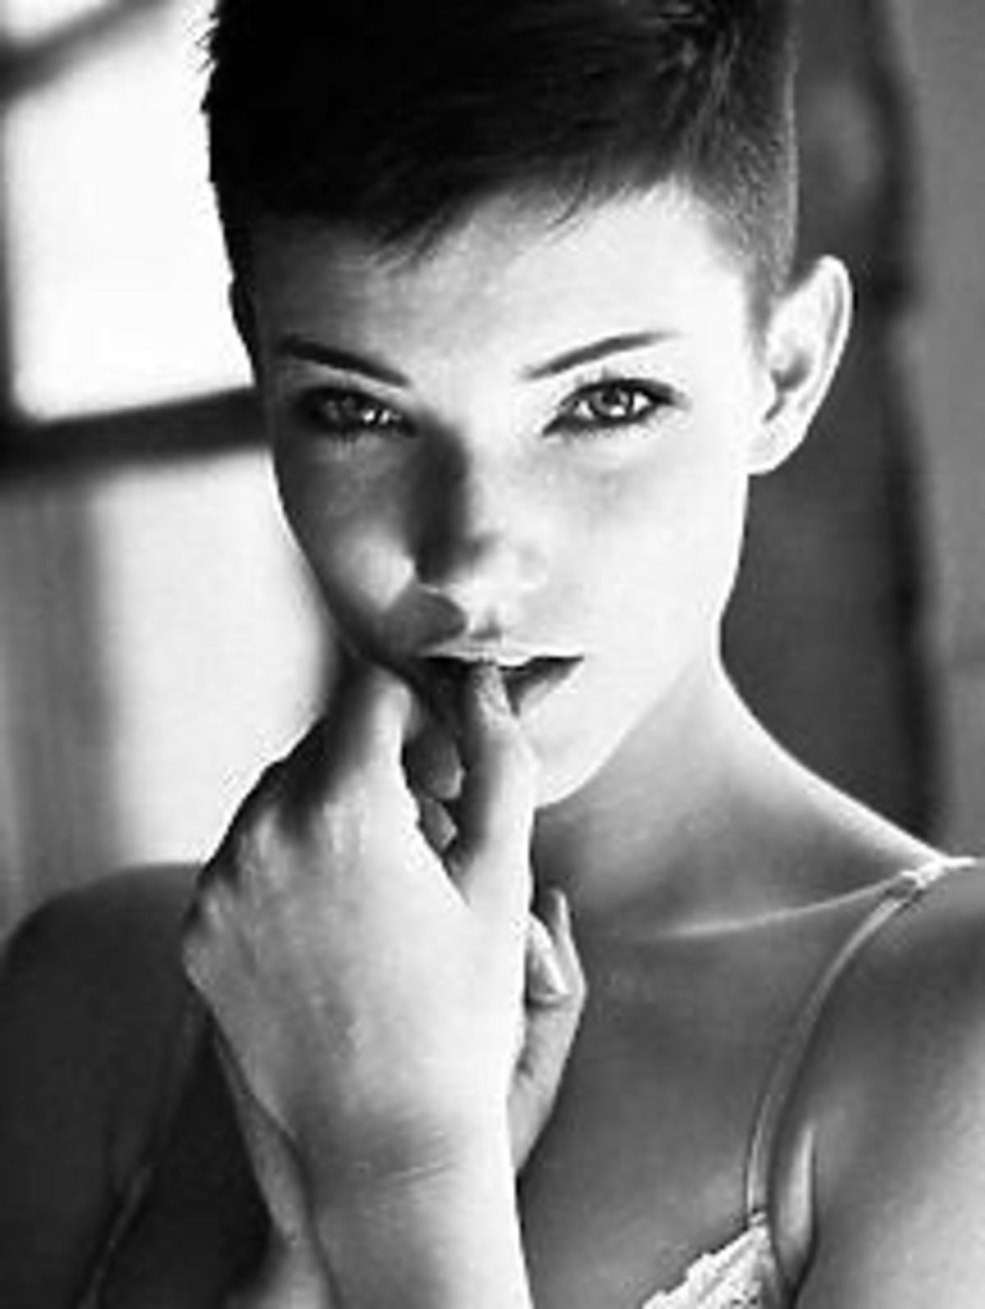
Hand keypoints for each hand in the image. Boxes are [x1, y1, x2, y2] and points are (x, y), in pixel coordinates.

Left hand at [182, 656, 540, 1203]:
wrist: (385, 1144)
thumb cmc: (462, 1014)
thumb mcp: (500, 881)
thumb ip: (498, 764)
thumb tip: (489, 689)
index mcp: (344, 808)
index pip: (371, 696)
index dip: (419, 713)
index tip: (446, 759)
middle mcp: (265, 833)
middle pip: (321, 743)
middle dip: (376, 762)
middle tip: (429, 823)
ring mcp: (221, 886)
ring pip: (276, 797)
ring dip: (329, 808)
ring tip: (383, 877)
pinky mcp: (198, 933)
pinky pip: (242, 859)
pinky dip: (286, 862)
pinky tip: (335, 921)